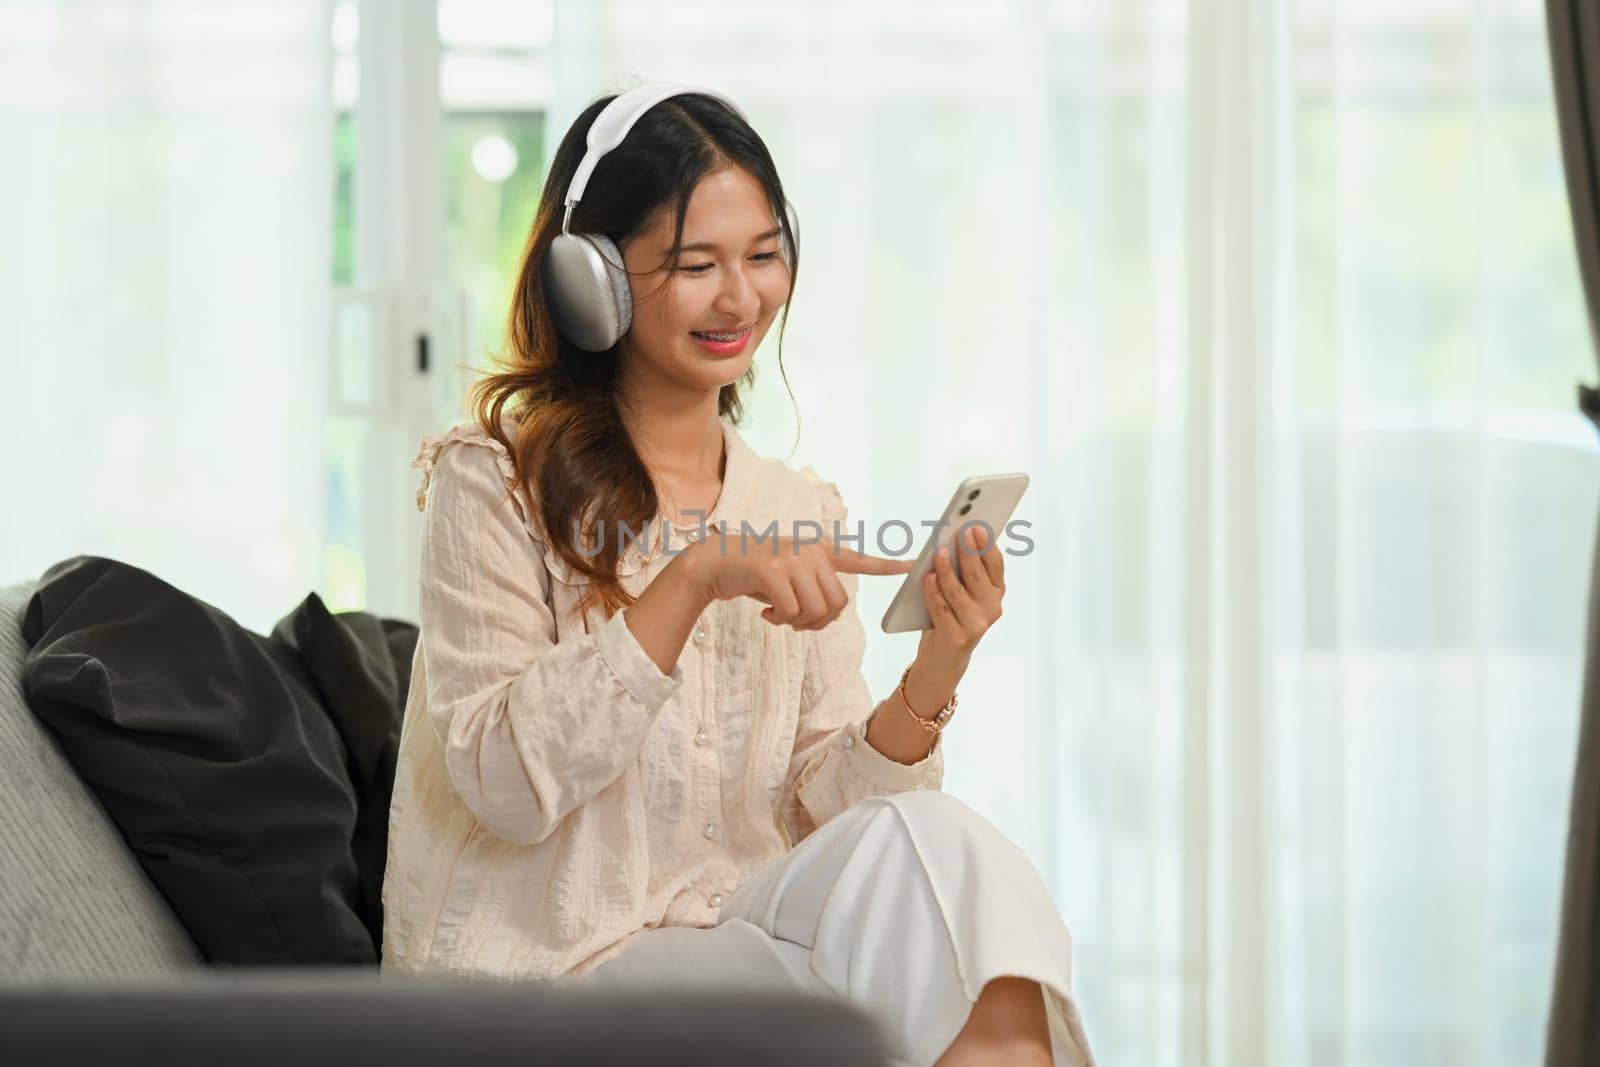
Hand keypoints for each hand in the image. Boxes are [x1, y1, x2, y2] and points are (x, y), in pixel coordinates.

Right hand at [685, 531, 911, 630]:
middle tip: (795, 622)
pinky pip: (791, 611)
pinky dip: (779, 621)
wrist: (713, 562)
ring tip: (779, 616)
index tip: (913, 564)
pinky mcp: (772, 569)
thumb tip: (829, 613)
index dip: (887, 565)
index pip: (859, 558)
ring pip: (815, 610)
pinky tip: (765, 614)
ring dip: (797, 624)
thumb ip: (813, 586)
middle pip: (836, 603)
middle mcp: (810, 549)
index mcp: (819, 549)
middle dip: (818, 622)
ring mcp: (792, 557)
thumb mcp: (790, 575)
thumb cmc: (754, 573)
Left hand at [916, 524, 1005, 664]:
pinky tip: (927, 577)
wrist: (944, 658)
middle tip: (960, 533)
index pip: (995, 565)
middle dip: (968, 552)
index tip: (976, 527)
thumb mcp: (963, 593)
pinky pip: (941, 609)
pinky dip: (933, 592)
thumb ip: (963, 572)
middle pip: (978, 576)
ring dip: (947, 570)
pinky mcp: (957, 638)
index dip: (986, 546)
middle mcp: (991, 609)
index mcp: (995, 593)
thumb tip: (953, 542)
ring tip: (938, 552)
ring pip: (958, 591)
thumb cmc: (952, 616)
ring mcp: (976, 625)